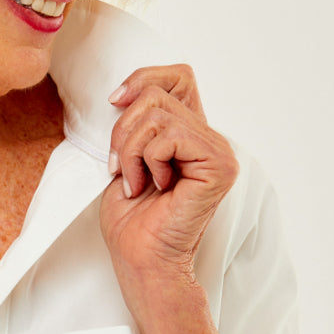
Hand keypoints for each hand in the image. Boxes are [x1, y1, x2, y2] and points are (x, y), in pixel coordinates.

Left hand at [99, 64, 237, 299]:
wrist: (140, 258)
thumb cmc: (131, 220)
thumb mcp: (124, 158)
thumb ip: (135, 122)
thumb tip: (124, 92)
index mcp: (190, 134)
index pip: (179, 76)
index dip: (144, 78)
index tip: (114, 101)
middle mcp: (209, 138)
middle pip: (157, 94)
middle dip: (123, 131)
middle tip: (120, 168)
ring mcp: (218, 151)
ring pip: (158, 114)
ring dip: (131, 151)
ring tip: (135, 182)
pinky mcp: (219, 165)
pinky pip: (169, 137)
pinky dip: (146, 161)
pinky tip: (153, 188)